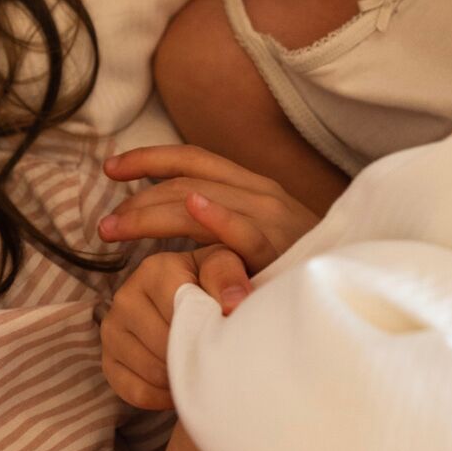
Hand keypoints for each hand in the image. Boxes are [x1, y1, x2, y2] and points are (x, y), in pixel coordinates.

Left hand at [97, 145, 319, 273]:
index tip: (109, 168)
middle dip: (138, 200)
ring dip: (152, 211)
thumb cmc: (296, 269)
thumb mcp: (258, 237)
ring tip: (117, 228)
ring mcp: (272, 219)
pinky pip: (245, 229)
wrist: (346, 291)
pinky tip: (193, 207)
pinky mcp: (281, 249)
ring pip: (200, 200)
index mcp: (252, 186)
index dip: (148, 159)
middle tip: (104, 226)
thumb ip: (223, 224)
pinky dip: (219, 215)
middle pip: (185, 182)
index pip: (192, 160)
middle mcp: (261, 193)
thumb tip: (175, 215)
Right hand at [101, 246, 250, 410]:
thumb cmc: (210, 282)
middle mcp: (126, 297)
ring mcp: (112, 329)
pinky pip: (135, 392)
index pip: (181, 314)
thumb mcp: (224, 266)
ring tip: (199, 370)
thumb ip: (227, 276)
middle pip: (165, 346)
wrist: (190, 296)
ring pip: (151, 371)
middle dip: (193, 358)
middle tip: (215, 360)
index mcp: (154, 271)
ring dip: (179, 379)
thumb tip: (233, 302)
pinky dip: (161, 397)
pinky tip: (179, 385)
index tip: (224, 337)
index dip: (206, 333)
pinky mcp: (108, 359)